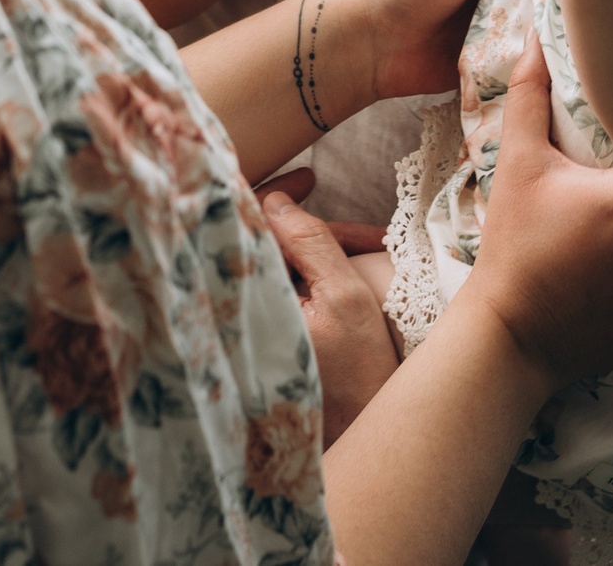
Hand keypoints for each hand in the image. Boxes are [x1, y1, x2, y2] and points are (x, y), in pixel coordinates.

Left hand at [259, 170, 398, 442]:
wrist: (366, 434)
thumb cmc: (359, 373)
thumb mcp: (345, 298)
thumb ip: (310, 242)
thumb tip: (275, 200)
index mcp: (249, 297)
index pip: (245, 227)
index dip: (275, 193)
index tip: (308, 177)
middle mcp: (240, 310)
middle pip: (267, 244)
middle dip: (316, 229)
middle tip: (367, 235)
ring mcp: (253, 326)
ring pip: (281, 264)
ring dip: (323, 251)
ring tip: (372, 255)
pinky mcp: (268, 337)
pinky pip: (286, 287)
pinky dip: (317, 274)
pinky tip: (352, 275)